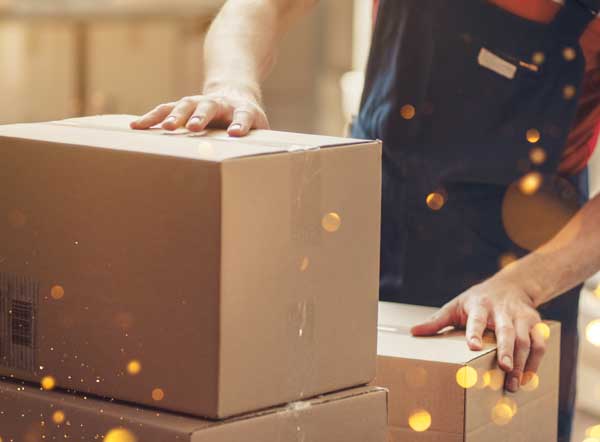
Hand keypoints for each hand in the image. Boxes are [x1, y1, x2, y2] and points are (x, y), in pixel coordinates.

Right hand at [130, 88, 268, 136]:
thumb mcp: (260, 130)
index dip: (240, 124)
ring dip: (176, 116)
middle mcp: (219, 104)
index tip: (236, 133)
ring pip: (185, 105)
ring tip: (166, 128)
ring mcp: (199, 102)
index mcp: (242, 111)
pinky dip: (151, 118)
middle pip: (210, 107)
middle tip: (194, 128)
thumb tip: (271, 178)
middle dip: (201, 117)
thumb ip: (263, 147)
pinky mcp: (182, 106)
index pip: (243, 116)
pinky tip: (137, 126)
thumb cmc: (248, 121)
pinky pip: (165, 110)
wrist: (235, 92)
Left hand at [411, 277, 546, 392]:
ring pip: (525, 339)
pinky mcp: (535, 323)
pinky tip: (529, 377)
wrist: (512, 284)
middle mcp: (502, 310)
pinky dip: (536, 361)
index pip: (477, 318)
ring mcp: (521, 316)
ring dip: (522, 362)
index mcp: (479, 305)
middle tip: (505, 369)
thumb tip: (414, 332)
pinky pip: (540, 343)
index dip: (475, 331)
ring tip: (514, 383)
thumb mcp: (455, 305)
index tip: (473, 346)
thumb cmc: (477, 300)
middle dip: (506, 350)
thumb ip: (437, 320)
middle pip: (506, 330)